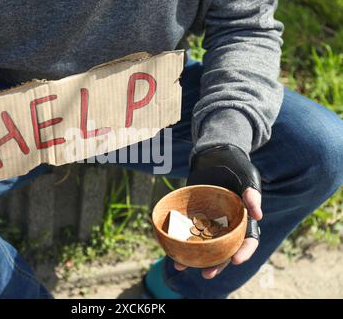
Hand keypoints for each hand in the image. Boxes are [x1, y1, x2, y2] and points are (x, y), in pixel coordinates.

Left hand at [175, 145, 261, 277]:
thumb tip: (258, 215)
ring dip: (194, 258)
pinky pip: (187, 230)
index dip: (243, 252)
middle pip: (224, 249)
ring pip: (204, 244)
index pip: (247, 240)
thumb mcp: (247, 176)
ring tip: (181, 266)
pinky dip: (180, 240)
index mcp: (244, 218)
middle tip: (207, 274)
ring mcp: (209, 220)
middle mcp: (227, 223)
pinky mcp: (194, 214)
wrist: (215, 153)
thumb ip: (252, 193)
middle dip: (217, 264)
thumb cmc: (236, 165)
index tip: (235, 260)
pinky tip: (169, 249)